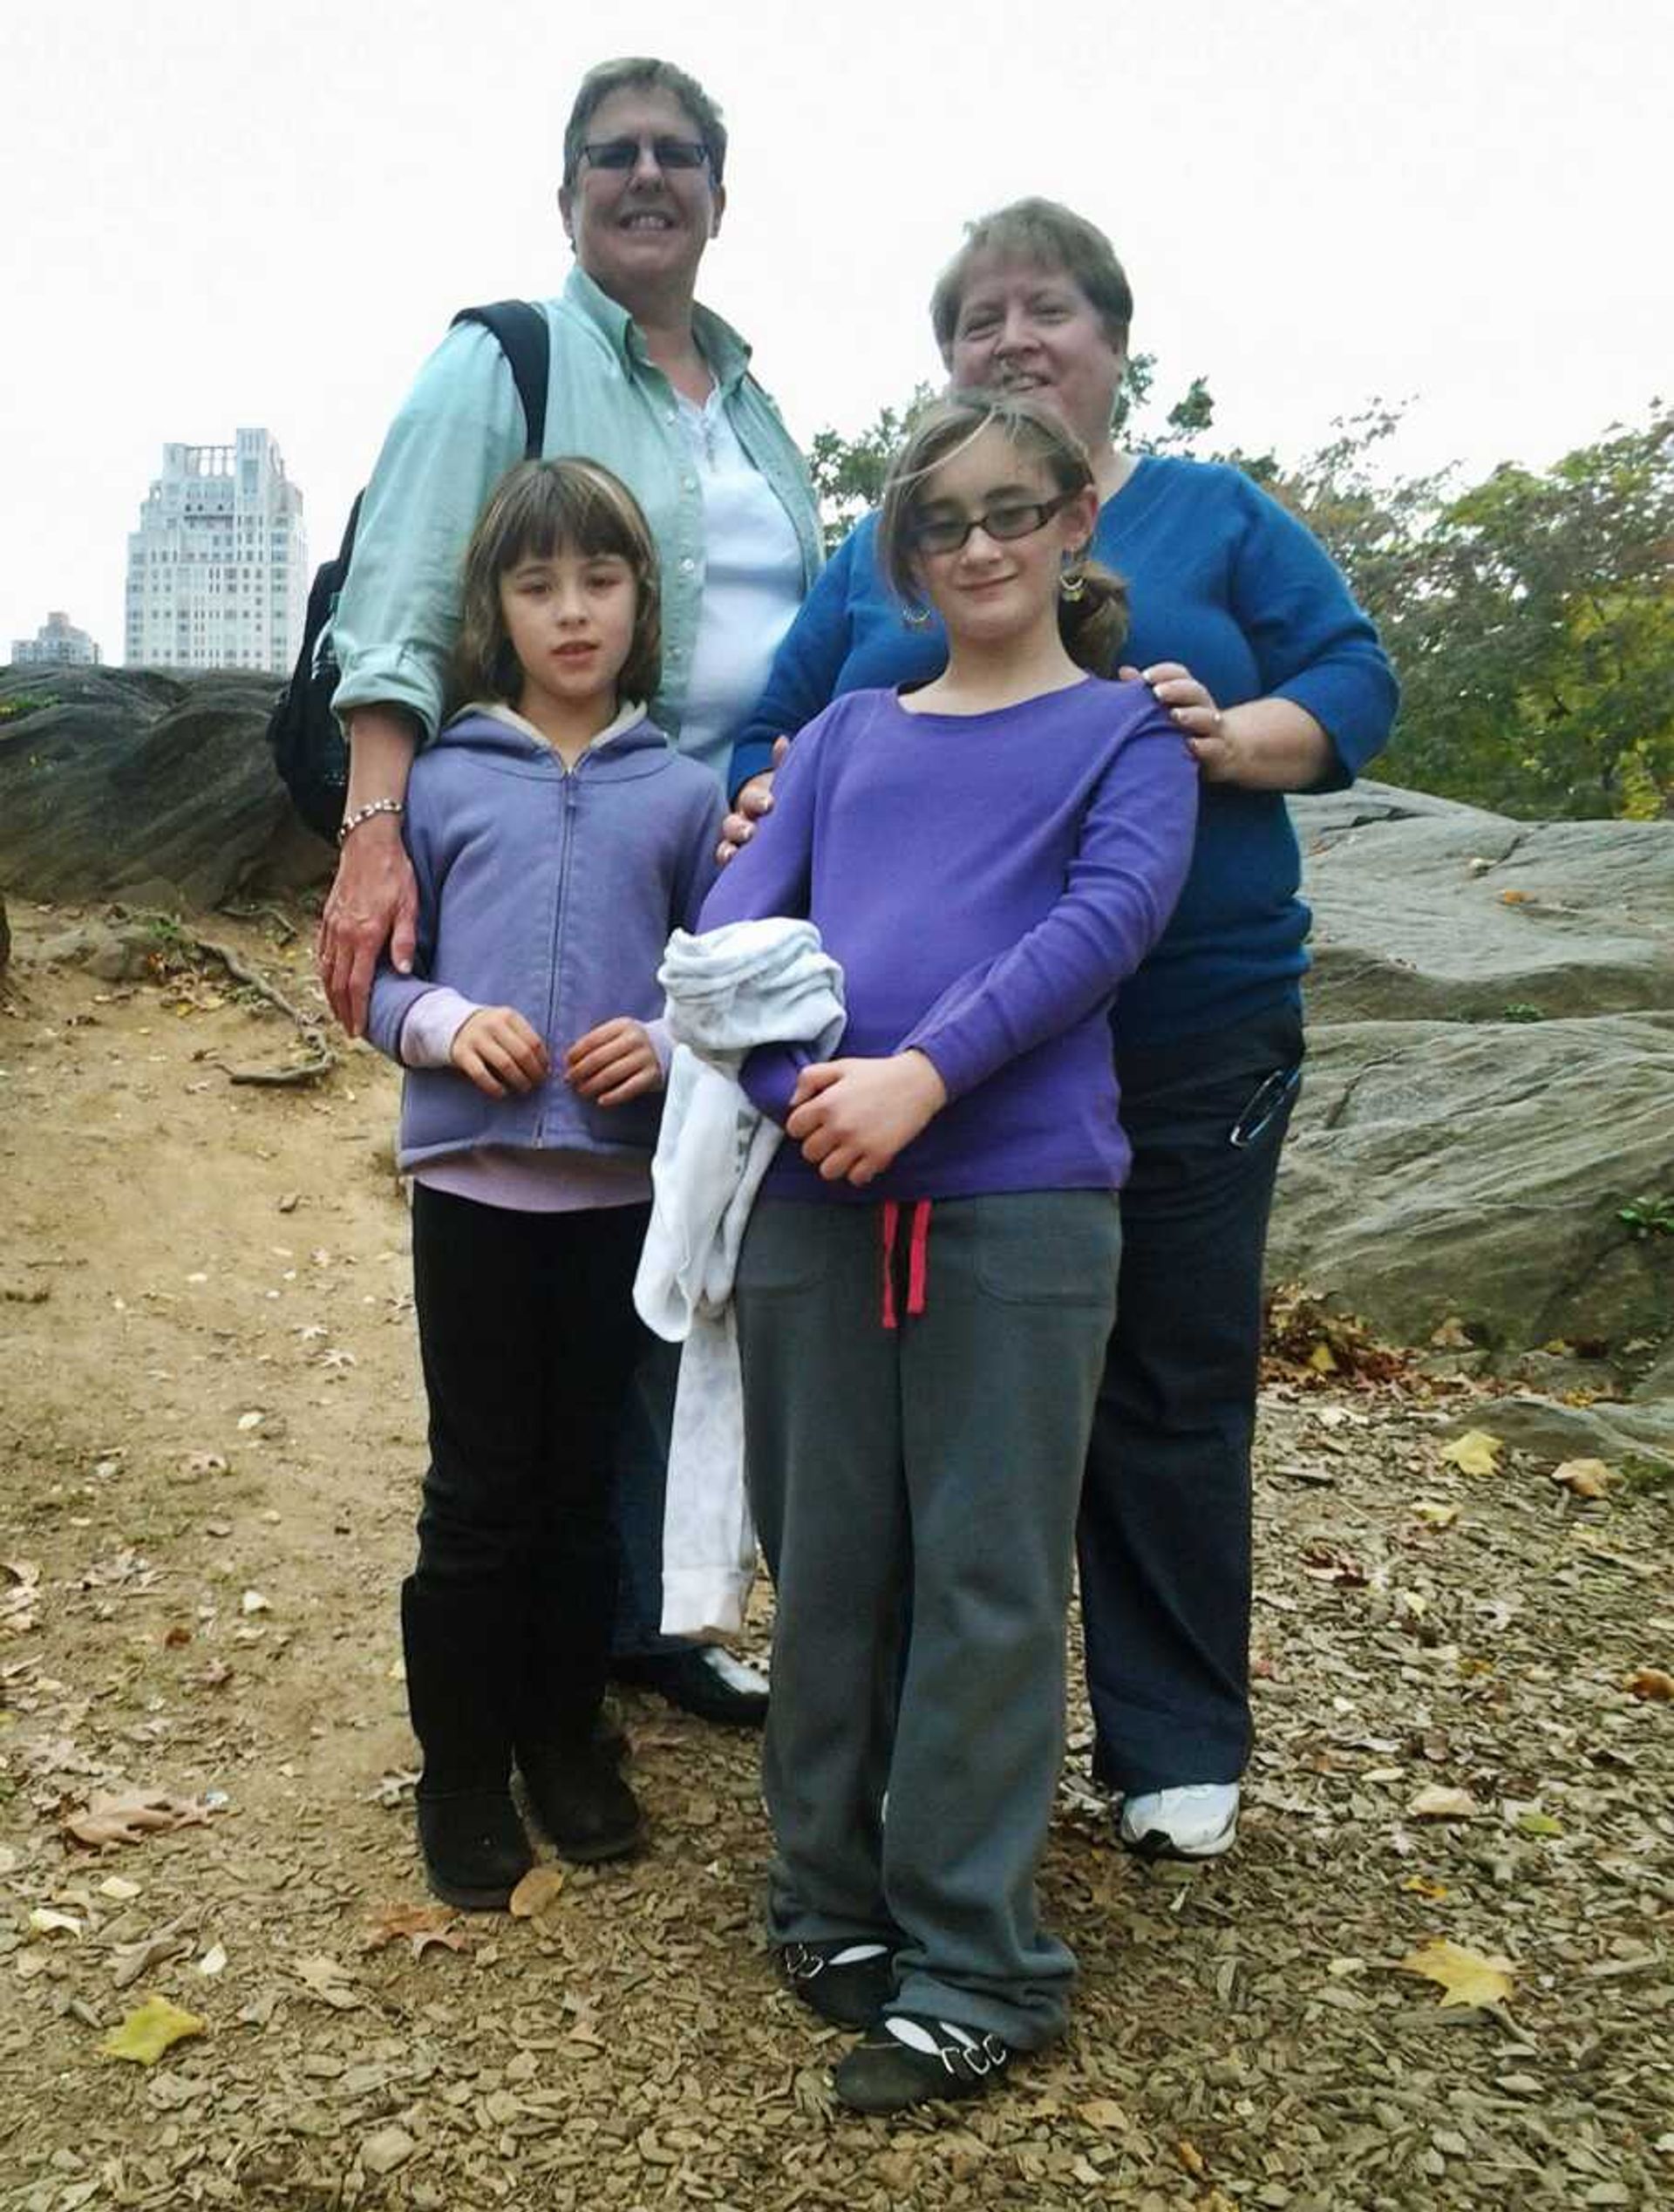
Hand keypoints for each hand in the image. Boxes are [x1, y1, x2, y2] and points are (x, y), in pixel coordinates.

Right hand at [317, 815, 418, 1036]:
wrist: (369, 844)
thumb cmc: (394, 874)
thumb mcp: (408, 907)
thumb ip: (404, 940)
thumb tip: (403, 971)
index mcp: (365, 936)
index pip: (358, 984)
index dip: (358, 1010)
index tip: (359, 1029)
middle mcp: (343, 935)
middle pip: (338, 983)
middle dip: (342, 1009)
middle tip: (348, 1029)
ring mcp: (332, 926)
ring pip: (326, 969)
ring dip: (330, 994)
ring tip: (338, 1011)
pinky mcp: (327, 917)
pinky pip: (321, 951)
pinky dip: (323, 971)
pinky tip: (328, 979)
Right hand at [450, 1006, 549, 1097]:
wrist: (455, 1025)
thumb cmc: (491, 1031)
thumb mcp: (508, 1025)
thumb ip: (524, 1039)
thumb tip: (545, 1066)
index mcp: (508, 1016)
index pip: (534, 1041)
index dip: (542, 1060)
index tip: (545, 1071)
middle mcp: (492, 1024)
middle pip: (522, 1053)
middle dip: (534, 1072)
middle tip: (537, 1083)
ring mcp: (476, 1039)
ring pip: (505, 1064)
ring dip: (519, 1081)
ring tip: (524, 1088)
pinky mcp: (462, 1054)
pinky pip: (481, 1075)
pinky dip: (494, 1087)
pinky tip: (503, 1093)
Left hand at [565, 1017, 662, 1106]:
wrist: (667, 1048)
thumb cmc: (633, 1044)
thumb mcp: (618, 1034)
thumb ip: (598, 1042)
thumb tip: (571, 1061)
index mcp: (622, 1026)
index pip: (592, 1040)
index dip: (576, 1053)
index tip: (567, 1063)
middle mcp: (635, 1040)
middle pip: (598, 1058)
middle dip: (580, 1071)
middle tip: (570, 1080)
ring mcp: (645, 1058)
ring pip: (611, 1074)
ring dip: (592, 1085)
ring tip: (582, 1091)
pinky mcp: (652, 1076)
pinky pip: (628, 1089)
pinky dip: (613, 1096)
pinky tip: (601, 1101)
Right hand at [716, 735, 789, 862]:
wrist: (784, 827)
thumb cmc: (784, 802)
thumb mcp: (785, 783)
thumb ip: (784, 764)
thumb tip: (782, 741)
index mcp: (753, 802)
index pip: (751, 799)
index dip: (758, 801)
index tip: (770, 804)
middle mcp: (741, 822)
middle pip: (732, 824)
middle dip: (739, 828)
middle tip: (750, 832)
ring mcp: (737, 845)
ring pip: (725, 847)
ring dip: (727, 850)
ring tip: (731, 856)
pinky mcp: (739, 865)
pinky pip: (729, 868)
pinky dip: (726, 868)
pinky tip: (729, 870)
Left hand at [785, 1052, 946, 1185]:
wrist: (918, 1082)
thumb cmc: (877, 1073)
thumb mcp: (840, 1066)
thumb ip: (809, 1078)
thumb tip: (793, 1103)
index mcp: (826, 1103)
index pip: (794, 1128)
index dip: (803, 1126)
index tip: (816, 1123)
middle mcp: (839, 1126)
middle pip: (809, 1153)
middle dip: (818, 1146)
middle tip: (833, 1137)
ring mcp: (859, 1144)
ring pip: (828, 1171)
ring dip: (834, 1163)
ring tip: (846, 1151)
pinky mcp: (879, 1156)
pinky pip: (856, 1178)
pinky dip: (858, 1171)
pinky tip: (864, 1157)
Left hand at [1120, 660, 1237, 779]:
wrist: (1223, 751)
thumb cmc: (1184, 727)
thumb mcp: (1165, 709)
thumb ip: (1144, 693)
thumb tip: (1124, 671)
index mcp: (1188, 693)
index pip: (1179, 674)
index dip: (1164, 673)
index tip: (1145, 677)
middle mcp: (1203, 706)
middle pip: (1194, 691)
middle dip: (1176, 690)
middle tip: (1157, 693)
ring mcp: (1214, 728)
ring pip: (1208, 717)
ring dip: (1192, 715)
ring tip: (1175, 715)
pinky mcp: (1219, 750)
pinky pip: (1215, 746)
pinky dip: (1204, 745)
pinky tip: (1190, 744)